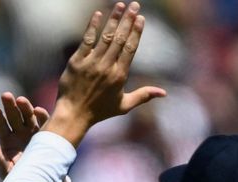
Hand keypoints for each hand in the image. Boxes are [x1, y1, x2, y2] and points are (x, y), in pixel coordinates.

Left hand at [0, 92, 49, 177]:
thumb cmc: (21, 178)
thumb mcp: (8, 171)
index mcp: (7, 141)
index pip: (0, 127)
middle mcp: (19, 134)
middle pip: (13, 117)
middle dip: (9, 106)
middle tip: (6, 95)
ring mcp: (33, 132)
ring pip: (28, 116)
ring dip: (25, 107)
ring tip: (21, 100)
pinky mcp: (47, 134)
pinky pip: (44, 123)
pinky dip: (42, 116)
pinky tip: (38, 110)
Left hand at [43, 2, 165, 145]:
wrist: (73, 115)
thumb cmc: (99, 112)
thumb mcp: (124, 106)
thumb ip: (143, 96)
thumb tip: (164, 93)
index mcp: (119, 76)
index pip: (130, 49)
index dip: (136, 32)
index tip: (141, 18)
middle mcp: (107, 67)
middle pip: (120, 39)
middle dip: (128, 20)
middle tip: (134, 5)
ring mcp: (91, 63)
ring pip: (105, 37)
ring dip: (114, 19)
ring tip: (120, 5)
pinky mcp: (76, 61)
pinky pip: (86, 40)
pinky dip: (92, 26)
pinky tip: (98, 14)